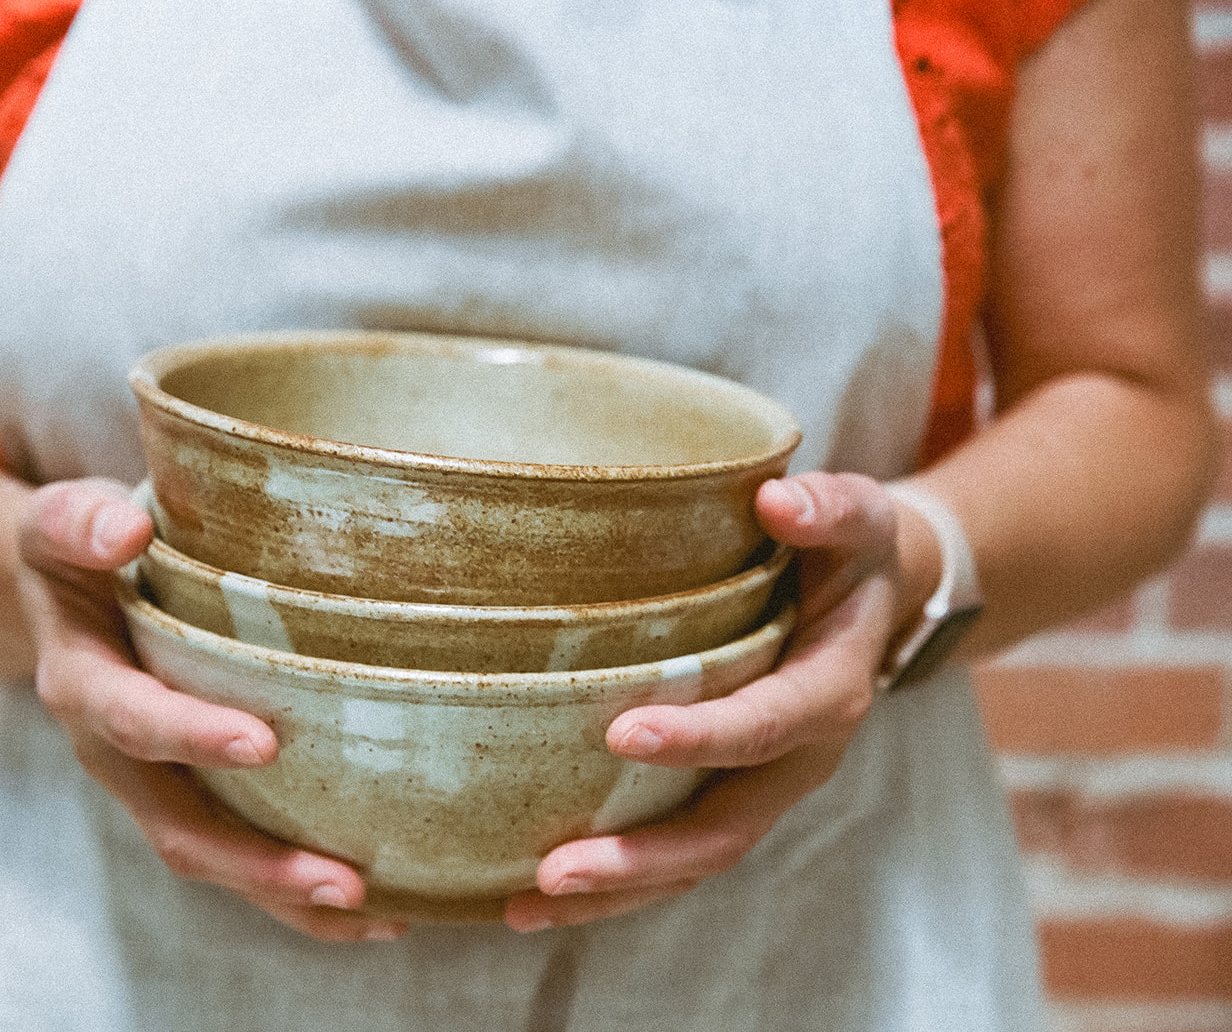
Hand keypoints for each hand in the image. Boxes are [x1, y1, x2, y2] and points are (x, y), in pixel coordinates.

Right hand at [15, 477, 407, 941]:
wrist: (64, 599)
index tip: (263, 743)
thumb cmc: (82, 552)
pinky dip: (298, 894)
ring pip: (214, 862)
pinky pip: (239, 860)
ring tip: (376, 911)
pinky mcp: (191, 800)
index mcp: (83, 685)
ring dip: (287, 895)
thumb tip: (127, 530)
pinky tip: (379, 907)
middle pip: (180, 827)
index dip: (190, 736)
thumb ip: (81, 524)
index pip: (135, 720)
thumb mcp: (58, 524)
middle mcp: (114, 755)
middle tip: (345, 879)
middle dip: (258, 863)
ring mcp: (153, 788)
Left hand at [505, 471, 931, 932]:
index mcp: (829, 693)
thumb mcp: (858, 518)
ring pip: (695, 862)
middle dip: (642, 857)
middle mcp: (799, 761)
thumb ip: (827, 509)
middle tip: (557, 868)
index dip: (700, 736)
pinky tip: (535, 895)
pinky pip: (677, 859)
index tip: (622, 733)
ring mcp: (764, 792)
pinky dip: (617, 886)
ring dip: (618, 891)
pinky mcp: (730, 800)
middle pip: (723, 829)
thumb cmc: (848, 552)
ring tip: (527, 902)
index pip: (764, 725)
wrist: (874, 601)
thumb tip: (774, 500)